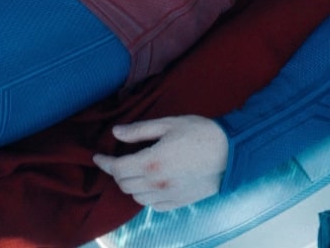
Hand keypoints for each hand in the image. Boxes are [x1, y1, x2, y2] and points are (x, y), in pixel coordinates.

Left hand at [92, 116, 227, 210]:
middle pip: (124, 184)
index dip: (104, 163)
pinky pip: (153, 205)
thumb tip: (116, 132)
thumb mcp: (169, 124)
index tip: (98, 157)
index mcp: (152, 161)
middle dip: (116, 172)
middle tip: (118, 161)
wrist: (231, 152)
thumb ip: (139, 130)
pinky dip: (146, 196)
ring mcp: (169, 195)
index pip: (117, 168)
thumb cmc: (201, 133)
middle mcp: (157, 183)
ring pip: (137, 197)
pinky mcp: (179, 202)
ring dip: (131, 185)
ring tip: (134, 171)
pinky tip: (151, 184)